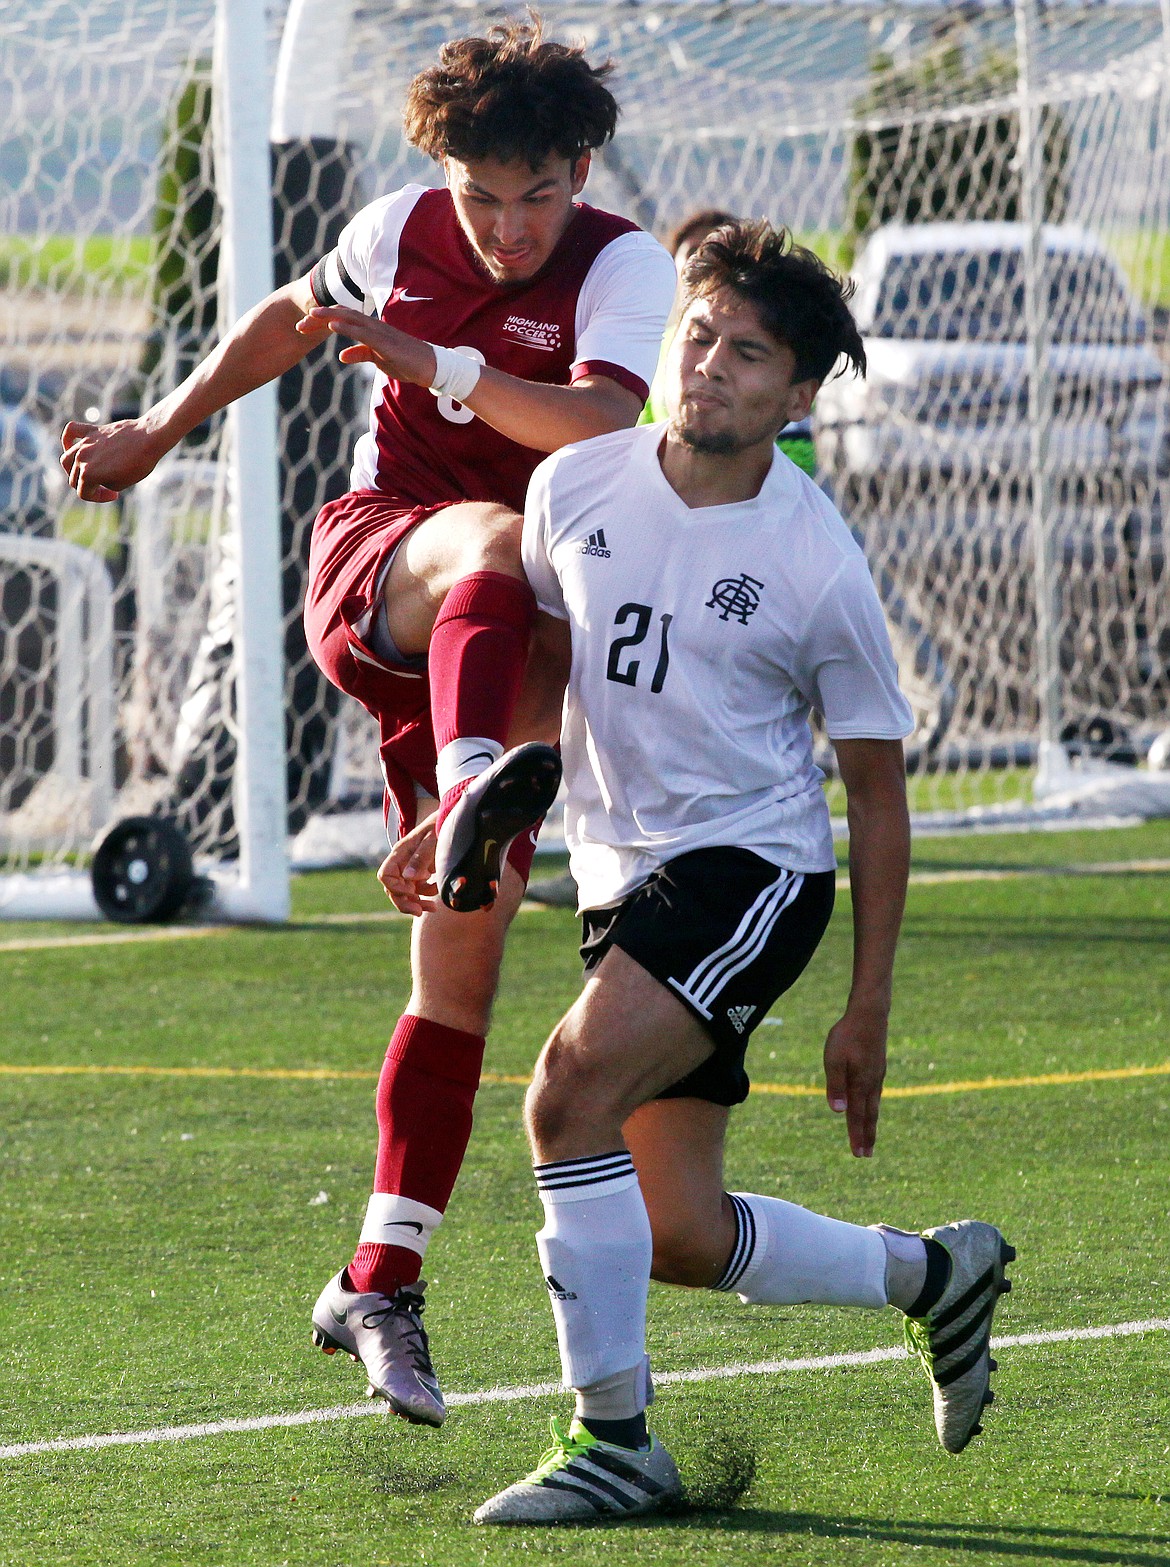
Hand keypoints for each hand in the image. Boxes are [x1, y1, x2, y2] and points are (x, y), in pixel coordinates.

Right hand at [60, 419, 163, 501]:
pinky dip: (68, 440)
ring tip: (89, 472)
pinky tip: (72, 447)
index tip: (114, 495)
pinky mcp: (92, 430)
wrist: (150, 439)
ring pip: (67, 459)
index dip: (98, 498)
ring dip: (74, 470)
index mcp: (88, 474)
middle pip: (74, 478)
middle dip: (89, 486)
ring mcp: (85, 443)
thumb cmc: (139, 464)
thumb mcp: (120, 484)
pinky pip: (71, 431)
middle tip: (108, 486)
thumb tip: (95, 476)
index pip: (84, 493)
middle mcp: (81, 458)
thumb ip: (102, 483)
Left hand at [298, 305, 433, 385]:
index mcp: (371, 330)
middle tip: (299, 323)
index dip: (323, 320)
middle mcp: (373, 326)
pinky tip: (333, 327)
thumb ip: (360, 354)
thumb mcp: (378, 360)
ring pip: (351, 319)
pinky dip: (347, 329)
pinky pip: (363, 333)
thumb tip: (341, 356)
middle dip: (320, 317)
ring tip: (311, 316)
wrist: (430, 367)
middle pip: (342, 315)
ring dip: (329, 317)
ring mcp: (380, 333)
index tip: (304, 326)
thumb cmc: (406, 362)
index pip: (343, 319)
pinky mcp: (386, 343)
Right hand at [377, 812, 438, 916]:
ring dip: (417, 902)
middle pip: (393, 889)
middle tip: (420, 911)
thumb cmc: (441, 825)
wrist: (452, 817)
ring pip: (405, 893)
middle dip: (405, 902)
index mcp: (401, 853)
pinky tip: (438, 892)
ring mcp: (411, 868)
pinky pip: (418, 890)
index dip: (395, 888)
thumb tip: (409, 878)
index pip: (386, 875)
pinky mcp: (422, 872)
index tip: (412, 892)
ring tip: (433, 907)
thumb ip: (421, 857)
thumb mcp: (433, 839)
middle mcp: (403, 862)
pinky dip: (426, 896)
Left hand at [823, 1003, 887, 1157]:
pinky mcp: (878, 1067)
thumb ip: (835, 1085)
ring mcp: (877, 1075)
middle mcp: (871, 1083)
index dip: (856, 1135)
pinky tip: (871, 1106)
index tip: (858, 1154)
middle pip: (869, 1115)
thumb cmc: (847, 1035)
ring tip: (870, 1137)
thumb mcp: (834, 1059)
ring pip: (874, 1104)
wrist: (869, 1013)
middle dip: (867, 1136)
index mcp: (860, 1084)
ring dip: (871, 1123)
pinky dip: (873, 1106)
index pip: (857, 1115)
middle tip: (866, 1155)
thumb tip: (837, 1111)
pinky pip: (875, 1093)